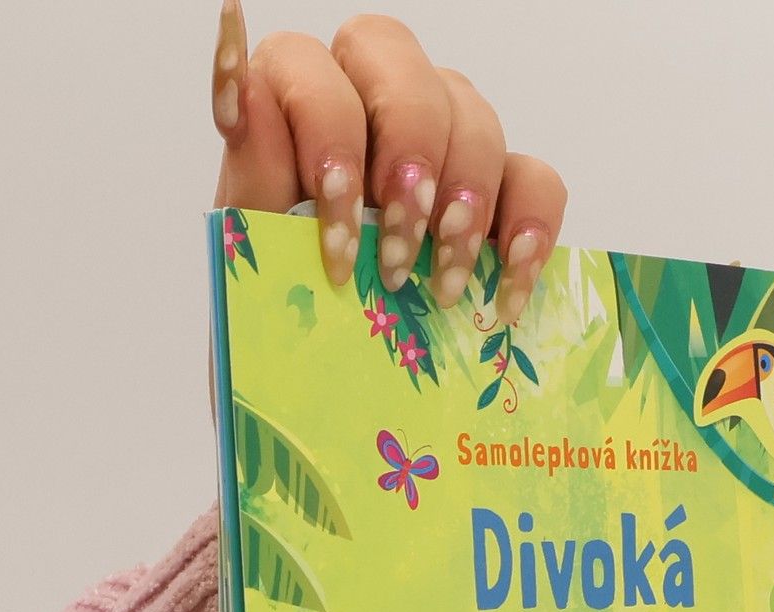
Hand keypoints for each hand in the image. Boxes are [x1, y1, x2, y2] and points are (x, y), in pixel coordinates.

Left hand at [212, 5, 566, 319]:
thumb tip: (240, 98)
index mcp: (294, 108)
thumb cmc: (285, 312)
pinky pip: (533, 177)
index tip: (337, 240)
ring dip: (465, 201)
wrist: (325, 387)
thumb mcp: (254, 257)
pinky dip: (531, 227)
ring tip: (445, 286)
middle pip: (398, 62)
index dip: (327, 137)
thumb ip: (253, 173)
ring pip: (472, 113)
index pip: (307, 66)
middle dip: (406, 153)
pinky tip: (509, 287)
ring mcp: (439, 139)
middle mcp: (369, 102)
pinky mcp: (496, 190)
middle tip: (399, 252)